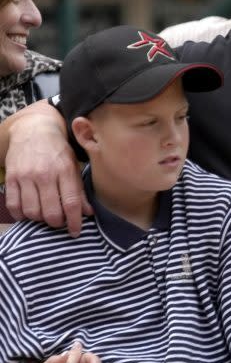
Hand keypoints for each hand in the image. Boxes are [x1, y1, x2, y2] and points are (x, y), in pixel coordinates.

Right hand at [3, 103, 91, 234]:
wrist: (34, 130)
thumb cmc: (58, 151)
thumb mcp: (74, 166)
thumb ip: (80, 190)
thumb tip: (88, 213)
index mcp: (65, 170)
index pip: (71, 203)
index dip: (74, 222)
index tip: (76, 232)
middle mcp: (45, 174)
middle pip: (51, 212)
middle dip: (57, 223)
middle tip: (59, 222)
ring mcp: (26, 176)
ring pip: (32, 212)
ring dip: (40, 220)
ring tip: (45, 216)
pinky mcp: (12, 177)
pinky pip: (14, 205)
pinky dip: (21, 215)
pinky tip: (28, 213)